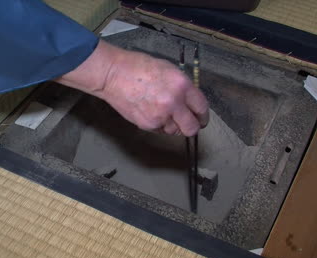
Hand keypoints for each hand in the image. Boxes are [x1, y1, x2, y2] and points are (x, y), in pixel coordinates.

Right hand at [55, 40, 208, 135]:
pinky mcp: (148, 124)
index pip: (202, 108)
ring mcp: (160, 116)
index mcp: (182, 85)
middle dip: (192, 127)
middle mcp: (174, 103)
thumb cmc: (138, 67)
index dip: (202, 115)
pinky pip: (160, 130)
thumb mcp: (169, 70)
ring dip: (173, 125)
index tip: (201, 118)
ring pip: (175, 131)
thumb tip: (190, 101)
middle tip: (188, 123)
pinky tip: (151, 112)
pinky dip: (159, 125)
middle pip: (192, 128)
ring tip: (163, 112)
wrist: (113, 75)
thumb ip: (182, 87)